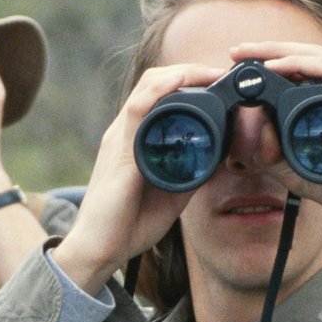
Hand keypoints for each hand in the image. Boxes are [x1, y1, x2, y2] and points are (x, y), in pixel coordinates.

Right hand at [48, 62, 225, 292]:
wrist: (100, 249)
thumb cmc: (128, 225)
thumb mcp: (171, 193)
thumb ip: (191, 174)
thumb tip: (218, 160)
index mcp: (136, 139)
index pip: (160, 94)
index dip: (189, 81)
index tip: (220, 82)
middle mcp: (126, 132)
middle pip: (155, 82)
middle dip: (191, 71)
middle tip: (221, 74)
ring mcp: (120, 138)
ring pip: (148, 87)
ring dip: (182, 73)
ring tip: (210, 72)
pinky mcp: (119, 151)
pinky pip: (137, 109)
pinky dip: (160, 90)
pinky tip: (180, 80)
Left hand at [240, 41, 321, 227]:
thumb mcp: (295, 171)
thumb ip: (270, 154)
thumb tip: (247, 132)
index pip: (296, 76)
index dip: (268, 68)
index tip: (237, 71)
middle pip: (301, 60)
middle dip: (266, 52)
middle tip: (236, 51)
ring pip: (312, 57)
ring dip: (277, 51)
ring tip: (249, 51)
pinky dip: (298, 63)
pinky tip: (274, 65)